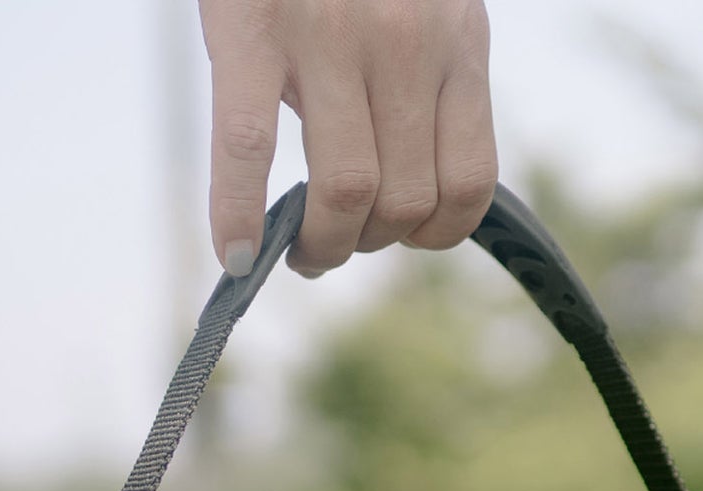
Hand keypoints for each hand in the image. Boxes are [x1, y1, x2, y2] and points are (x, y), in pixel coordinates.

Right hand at [198, 0, 496, 277]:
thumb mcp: (424, 6)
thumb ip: (425, 82)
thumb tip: (406, 191)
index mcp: (457, 41)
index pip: (469, 185)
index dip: (434, 234)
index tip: (399, 234)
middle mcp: (406, 43)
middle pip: (403, 202)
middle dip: (367, 244)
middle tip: (333, 243)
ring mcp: (330, 35)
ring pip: (346, 194)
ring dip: (322, 245)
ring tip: (301, 248)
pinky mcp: (253, 28)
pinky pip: (250, 146)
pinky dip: (237, 213)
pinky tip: (233, 254)